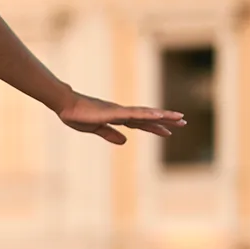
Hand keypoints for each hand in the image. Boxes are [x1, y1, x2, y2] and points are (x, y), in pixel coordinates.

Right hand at [55, 92, 187, 144]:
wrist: (66, 106)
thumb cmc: (77, 115)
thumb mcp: (95, 129)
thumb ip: (110, 134)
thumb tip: (125, 142)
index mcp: (117, 117)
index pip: (141, 123)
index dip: (155, 126)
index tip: (169, 130)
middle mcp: (122, 113)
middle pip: (148, 117)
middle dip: (166, 120)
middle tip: (184, 122)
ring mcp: (119, 111)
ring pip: (146, 114)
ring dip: (163, 116)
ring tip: (179, 118)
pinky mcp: (114, 113)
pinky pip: (134, 114)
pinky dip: (148, 115)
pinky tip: (159, 115)